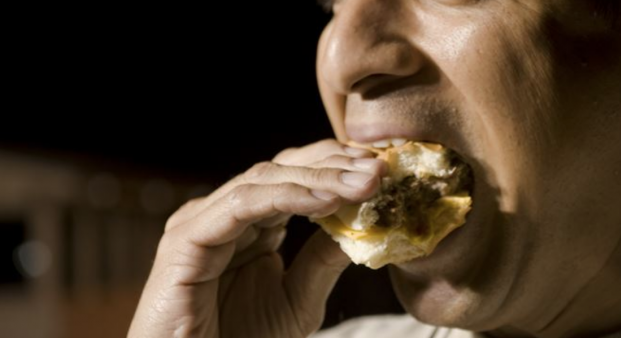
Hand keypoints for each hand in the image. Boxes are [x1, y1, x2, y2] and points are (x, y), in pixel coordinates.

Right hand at [128, 139, 386, 337]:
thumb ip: (323, 259)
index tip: (383, 168)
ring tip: (365, 182)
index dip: (338, 167)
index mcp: (249, 222)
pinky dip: (288, 197)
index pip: (295, 177)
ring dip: (320, 177)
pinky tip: (328, 201)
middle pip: (283, 168)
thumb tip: (363, 221)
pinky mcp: (186, 238)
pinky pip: (243, 205)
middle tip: (380, 166)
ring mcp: (203, 220)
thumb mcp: (299, 299)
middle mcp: (225, 213)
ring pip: (265, 179)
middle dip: (334, 164)